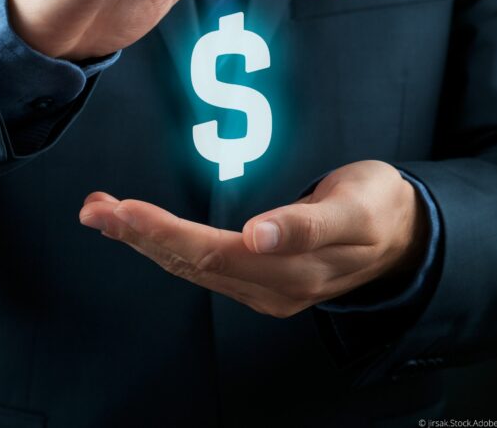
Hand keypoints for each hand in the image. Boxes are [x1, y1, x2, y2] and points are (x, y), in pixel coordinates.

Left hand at [78, 161, 427, 317]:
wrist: (403, 235)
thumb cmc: (377, 208)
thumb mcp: (356, 207)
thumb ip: (310, 223)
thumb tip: (261, 234)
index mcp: (293, 269)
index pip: (213, 253)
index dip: (164, 233)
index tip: (124, 211)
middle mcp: (270, 287)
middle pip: (190, 263)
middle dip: (136, 235)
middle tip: (93, 209)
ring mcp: (262, 288)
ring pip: (189, 267)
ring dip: (141, 241)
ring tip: (100, 213)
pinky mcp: (257, 280)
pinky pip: (199, 266)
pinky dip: (162, 245)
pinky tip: (137, 230)